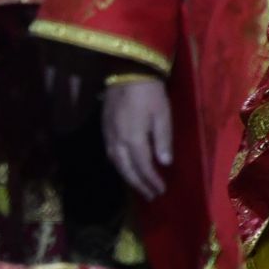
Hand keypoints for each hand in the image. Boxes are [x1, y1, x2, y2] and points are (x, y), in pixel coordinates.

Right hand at [103, 76, 171, 199]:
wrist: (127, 72)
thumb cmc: (149, 93)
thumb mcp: (163, 115)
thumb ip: (163, 140)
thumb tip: (164, 162)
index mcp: (133, 138)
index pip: (143, 166)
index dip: (152, 180)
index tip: (161, 190)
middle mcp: (118, 141)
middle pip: (127, 169)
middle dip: (139, 184)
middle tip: (151, 195)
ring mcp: (109, 135)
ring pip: (116, 163)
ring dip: (128, 177)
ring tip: (139, 186)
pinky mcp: (104, 129)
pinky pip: (110, 153)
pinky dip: (119, 165)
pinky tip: (125, 167)